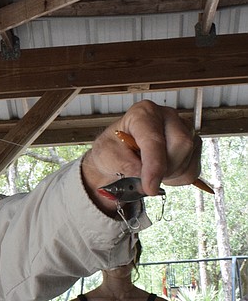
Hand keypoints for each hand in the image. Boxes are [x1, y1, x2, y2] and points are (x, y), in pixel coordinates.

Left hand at [83, 100, 200, 212]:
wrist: (119, 155)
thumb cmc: (113, 149)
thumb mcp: (106, 155)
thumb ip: (123, 163)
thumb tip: (141, 174)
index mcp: (143, 113)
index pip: (155, 140)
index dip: (153, 166)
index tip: (150, 187)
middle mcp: (167, 117)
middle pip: (181, 145)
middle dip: (163, 170)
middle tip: (145, 179)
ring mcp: (184, 130)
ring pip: (188, 159)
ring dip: (168, 175)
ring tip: (149, 172)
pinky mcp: (194, 146)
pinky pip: (192, 169)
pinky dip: (176, 179)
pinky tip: (162, 172)